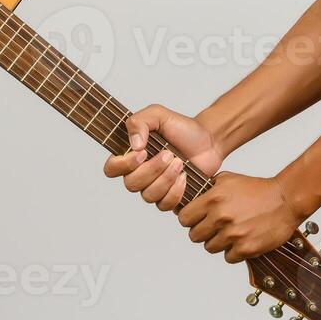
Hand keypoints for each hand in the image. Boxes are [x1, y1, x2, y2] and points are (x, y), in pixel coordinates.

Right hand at [102, 104, 223, 211]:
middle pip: (131, 184)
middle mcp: (139, 173)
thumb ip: (139, 122)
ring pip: (148, 196)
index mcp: (131, 154)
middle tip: (169, 154)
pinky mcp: (169, 198)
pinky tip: (185, 177)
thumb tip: (133, 145)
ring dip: (165, 179)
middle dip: (152, 169)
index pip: (112, 168)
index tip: (142, 153)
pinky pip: (164, 205)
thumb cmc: (182, 128)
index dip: (123, 165)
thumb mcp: (158, 114)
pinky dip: (175, 192)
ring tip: (180, 163)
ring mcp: (154, 187)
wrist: (208, 140)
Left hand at [176, 172, 303, 263]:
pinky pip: (228, 257)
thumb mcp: (228, 179)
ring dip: (218, 242)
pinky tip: (242, 240)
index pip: (184, 218)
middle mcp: (221, 217)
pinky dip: (234, 252)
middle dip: (203, 232)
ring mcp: (233, 234)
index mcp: (213, 199)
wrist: (285, 200)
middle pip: (194, 236)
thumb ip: (208, 188)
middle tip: (214, 228)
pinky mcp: (246, 248)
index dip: (190, 219)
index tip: (197, 219)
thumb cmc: (258, 189)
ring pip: (210, 248)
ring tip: (230, 233)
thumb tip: (192, 197)